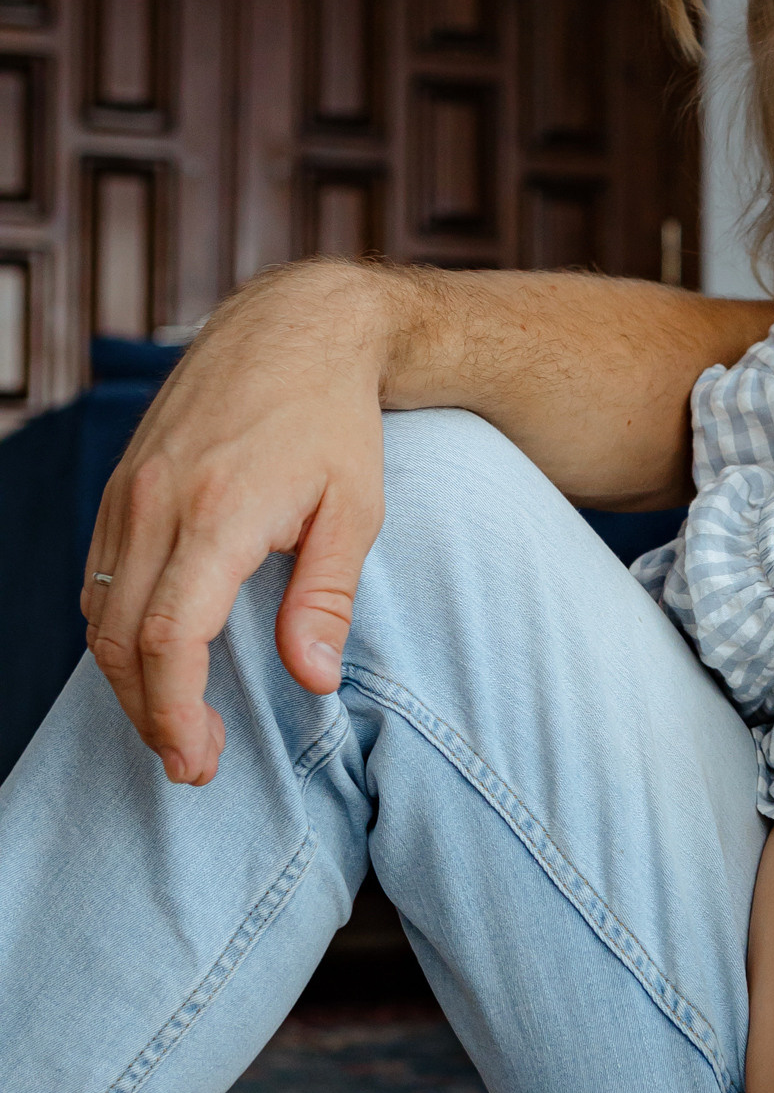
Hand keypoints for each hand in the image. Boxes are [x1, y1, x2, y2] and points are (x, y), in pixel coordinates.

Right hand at [80, 264, 393, 788]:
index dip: (175, 713)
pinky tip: (155, 659)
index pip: (170, 640)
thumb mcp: (355, 509)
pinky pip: (98, 577)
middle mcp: (155, 504)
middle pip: (121, 641)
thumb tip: (314, 681)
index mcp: (217, 514)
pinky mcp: (120, 487)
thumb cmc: (333, 421)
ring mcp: (128, 493)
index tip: (198, 760)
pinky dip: (115, 631)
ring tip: (176, 724)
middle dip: (149, 715)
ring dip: (128, 681)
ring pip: (98, 614)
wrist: (292, 328)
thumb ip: (326, 598)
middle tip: (192, 764)